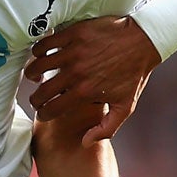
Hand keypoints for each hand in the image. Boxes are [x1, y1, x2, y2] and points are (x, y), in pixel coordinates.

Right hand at [23, 16, 160, 143]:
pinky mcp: (73, 34)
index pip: (51, 109)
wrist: (143, 41)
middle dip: (35, 98)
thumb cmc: (134, 74)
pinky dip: (39, 51)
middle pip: (40, 91)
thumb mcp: (126, 107)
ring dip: (33, 73)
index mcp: (85, 93)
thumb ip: (106, 129)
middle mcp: (76, 73)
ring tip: (36, 75)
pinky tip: (43, 55)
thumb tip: (85, 142)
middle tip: (38, 97)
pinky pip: (45, 43)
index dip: (44, 114)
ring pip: (38, 66)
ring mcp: (73, 52)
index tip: (44, 112)